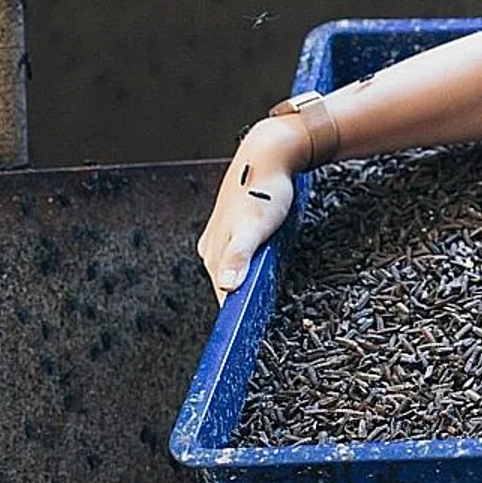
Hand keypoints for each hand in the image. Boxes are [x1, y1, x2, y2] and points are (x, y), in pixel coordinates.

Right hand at [195, 117, 304, 305]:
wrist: (269, 154)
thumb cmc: (265, 189)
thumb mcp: (254, 227)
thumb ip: (240, 257)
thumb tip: (227, 287)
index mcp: (213, 253)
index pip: (223, 296)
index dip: (237, 314)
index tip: (251, 328)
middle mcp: (212, 248)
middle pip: (228, 285)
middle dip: (244, 298)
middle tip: (265, 312)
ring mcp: (221, 238)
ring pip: (234, 270)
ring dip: (248, 281)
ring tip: (266, 291)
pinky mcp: (233, 228)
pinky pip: (241, 255)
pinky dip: (251, 264)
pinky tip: (264, 264)